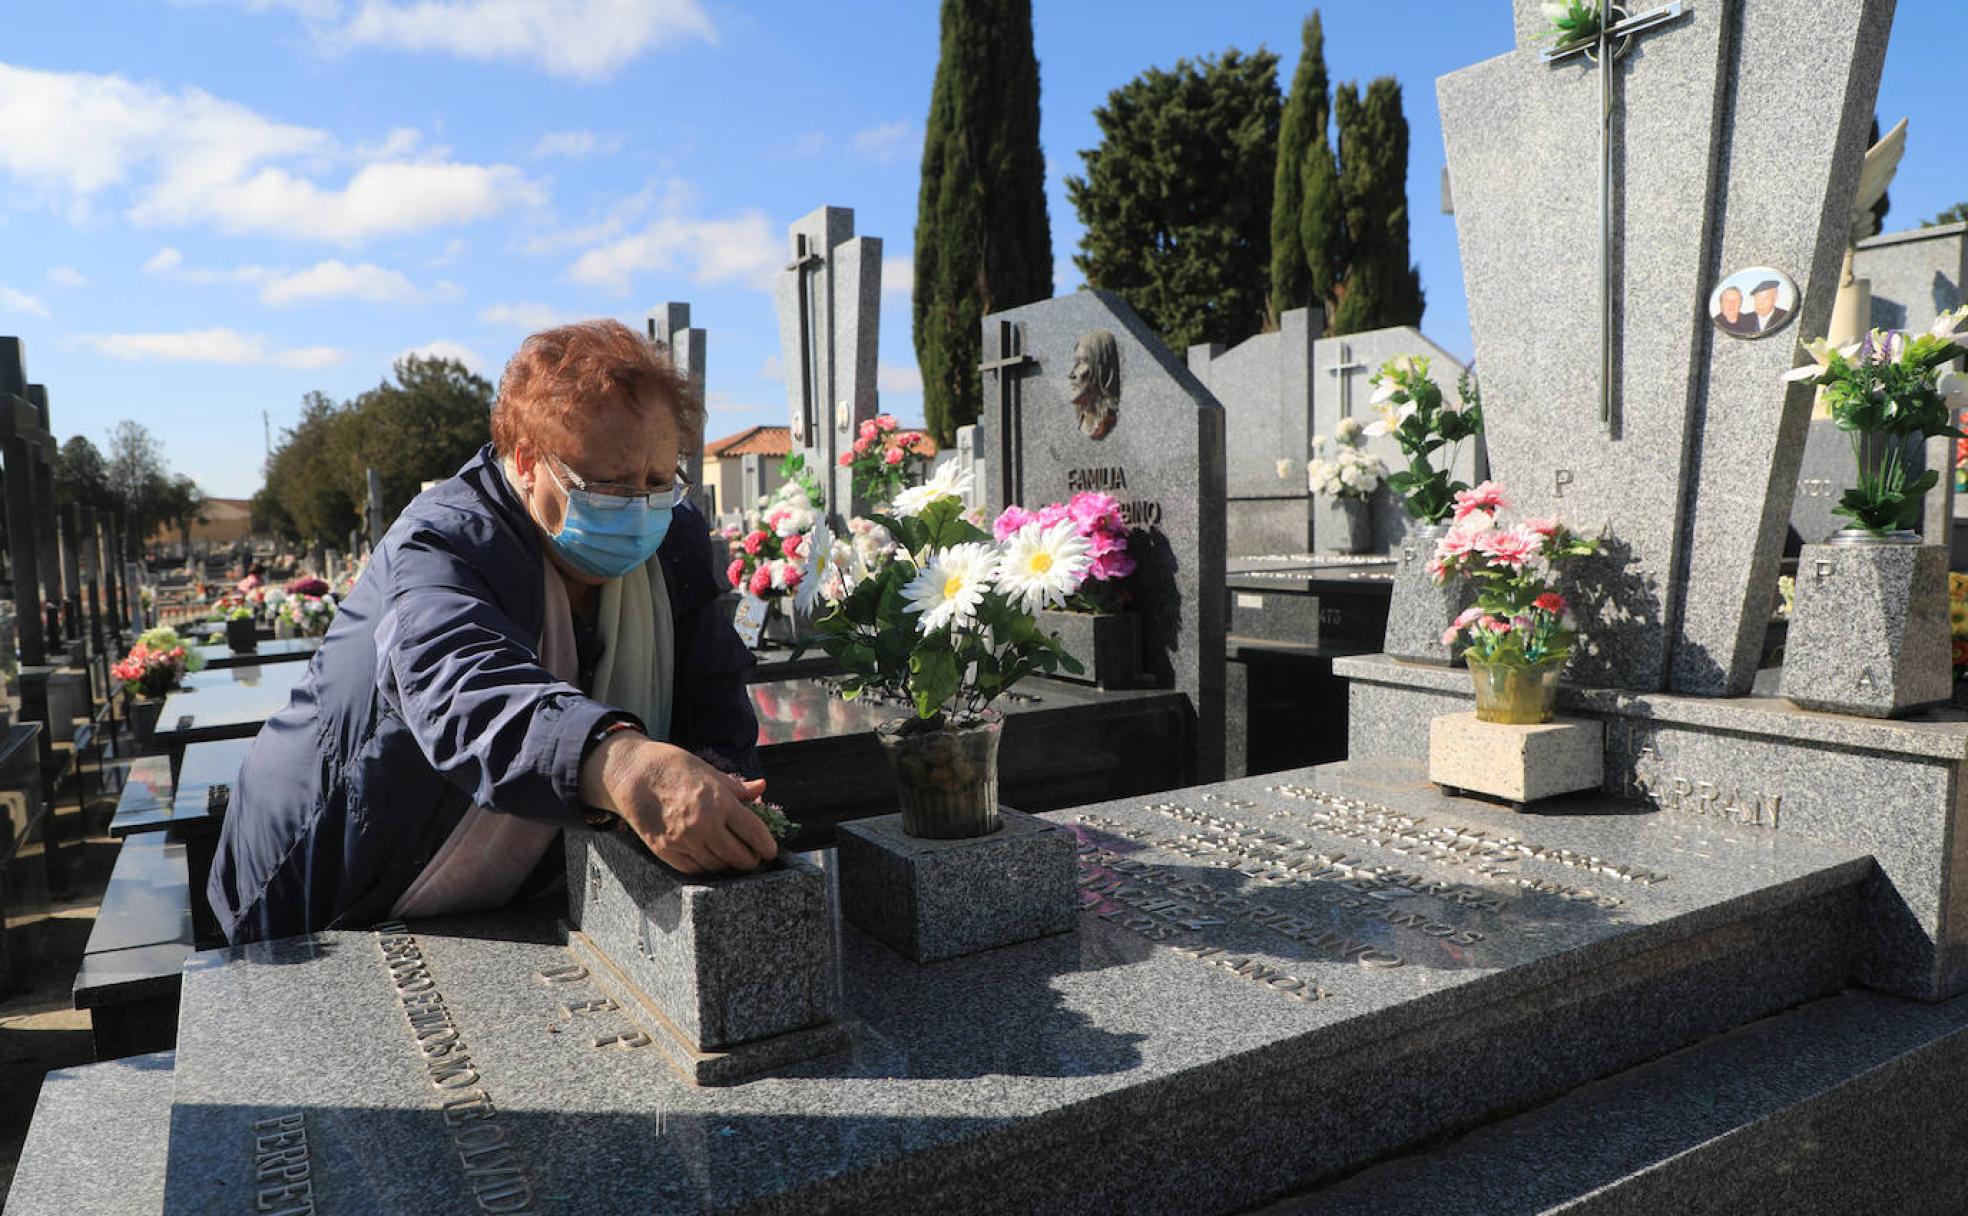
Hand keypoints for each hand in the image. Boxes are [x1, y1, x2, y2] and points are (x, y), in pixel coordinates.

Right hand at [580, 734, 774, 873]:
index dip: (767, 846)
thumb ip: (737, 788)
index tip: (770, 851)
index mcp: (720, 803)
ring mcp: (684, 841)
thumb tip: (762, 787)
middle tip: (755, 857)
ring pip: (718, 866)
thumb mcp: (709, 771)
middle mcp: (704, 825)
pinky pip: (695, 869)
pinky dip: (707, 867)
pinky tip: (712, 859)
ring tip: (734, 858)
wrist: (631, 774)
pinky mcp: (666, 851)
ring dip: (730, 865)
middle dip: (752, 860)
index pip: (754, 833)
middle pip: (739, 856)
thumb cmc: (673, 767)